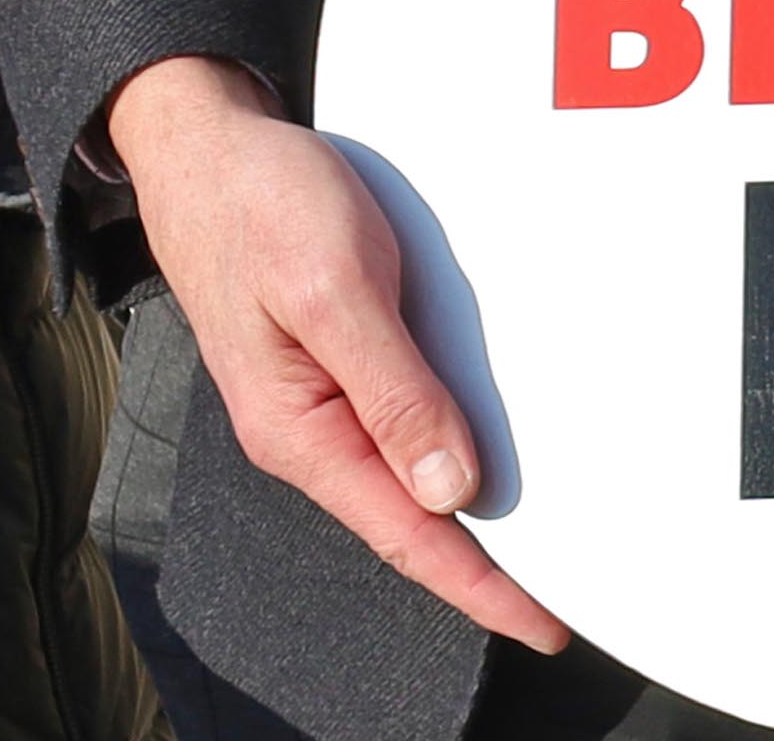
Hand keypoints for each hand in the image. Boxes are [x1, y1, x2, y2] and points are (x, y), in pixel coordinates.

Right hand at [109, 54, 570, 653]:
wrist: (210, 151)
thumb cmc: (262, 206)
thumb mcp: (334, 289)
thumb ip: (390, 388)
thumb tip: (447, 484)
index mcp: (302, 429)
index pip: (407, 532)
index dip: (479, 586)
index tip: (544, 623)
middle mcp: (312, 428)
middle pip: (413, 518)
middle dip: (486, 567)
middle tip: (564, 603)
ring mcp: (325, 398)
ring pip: (412, 476)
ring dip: (473, 516)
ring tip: (544, 553)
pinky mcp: (341, 362)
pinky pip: (404, 426)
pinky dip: (452, 457)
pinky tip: (488, 466)